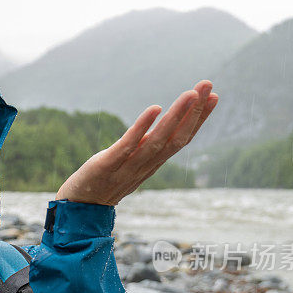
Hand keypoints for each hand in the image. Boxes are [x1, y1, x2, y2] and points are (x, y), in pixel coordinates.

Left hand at [55, 80, 217, 205]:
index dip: (199, 119)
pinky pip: (127, 146)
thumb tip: (160, 125)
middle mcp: (145, 166)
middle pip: (176, 138)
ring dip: (176, 116)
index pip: (181, 140)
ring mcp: (127, 167)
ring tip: (190, 94)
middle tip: (208, 85)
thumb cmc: (104, 181)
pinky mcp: (107, 165)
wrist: (78, 207)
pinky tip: (155, 109)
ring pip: (157, 141)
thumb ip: (145, 146)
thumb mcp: (130, 162)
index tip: (214, 96)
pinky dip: (142, 127)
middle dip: (194, 112)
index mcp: (152, 163)